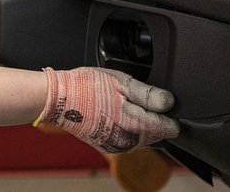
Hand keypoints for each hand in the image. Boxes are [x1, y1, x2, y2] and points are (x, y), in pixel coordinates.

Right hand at [38, 67, 178, 152]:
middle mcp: (130, 142)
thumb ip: (149, 94)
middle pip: (157, 133)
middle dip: (153, 117)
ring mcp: (118, 146)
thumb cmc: (86, 87)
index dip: (168, 113)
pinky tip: (113, 112)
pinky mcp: (107, 146)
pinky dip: (126, 127)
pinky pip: (127, 139)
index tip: (157, 100)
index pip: (171, 128)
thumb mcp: (122, 82)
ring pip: (142, 137)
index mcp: (138, 126)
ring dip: (139, 122)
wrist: (58, 99)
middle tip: (133, 96)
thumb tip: (169, 101)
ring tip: (120, 102)